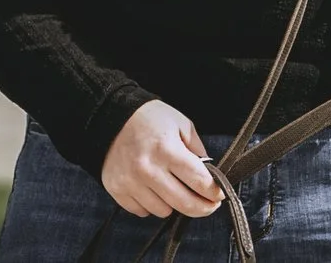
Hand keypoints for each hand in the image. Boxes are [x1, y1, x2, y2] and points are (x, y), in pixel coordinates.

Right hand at [100, 100, 221, 219]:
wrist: (110, 117)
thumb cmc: (150, 119)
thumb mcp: (181, 124)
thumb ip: (197, 149)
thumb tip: (209, 175)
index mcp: (167, 149)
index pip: (199, 181)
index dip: (215, 192)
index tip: (220, 195)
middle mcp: (148, 169)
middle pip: (184, 203)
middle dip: (203, 208)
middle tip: (209, 205)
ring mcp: (131, 182)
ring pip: (164, 211)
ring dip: (173, 204)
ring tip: (173, 188)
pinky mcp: (117, 190)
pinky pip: (143, 212)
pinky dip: (151, 205)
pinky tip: (152, 189)